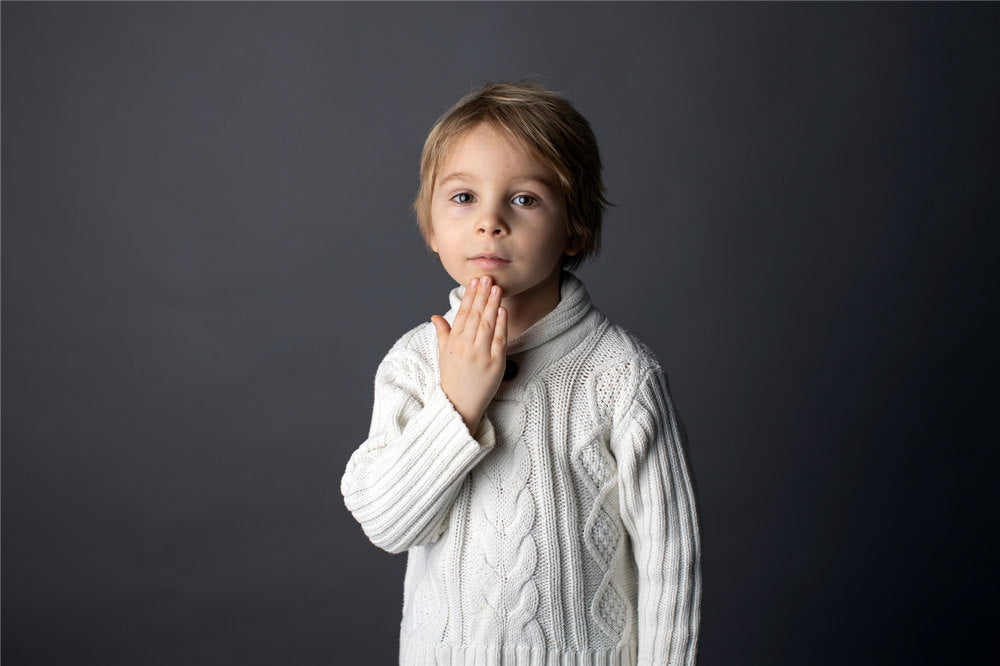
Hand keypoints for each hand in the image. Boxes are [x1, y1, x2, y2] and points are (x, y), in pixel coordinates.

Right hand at [430, 276, 507, 433]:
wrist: (460, 405)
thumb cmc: (452, 379)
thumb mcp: (443, 355)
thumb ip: (442, 333)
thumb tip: (435, 316)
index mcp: (453, 343)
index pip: (462, 314)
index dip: (469, 296)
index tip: (473, 281)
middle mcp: (466, 347)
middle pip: (475, 315)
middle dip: (481, 295)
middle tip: (487, 278)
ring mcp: (481, 355)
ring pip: (488, 324)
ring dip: (492, 304)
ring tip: (497, 288)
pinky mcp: (496, 363)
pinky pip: (500, 339)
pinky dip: (502, 323)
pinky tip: (503, 310)